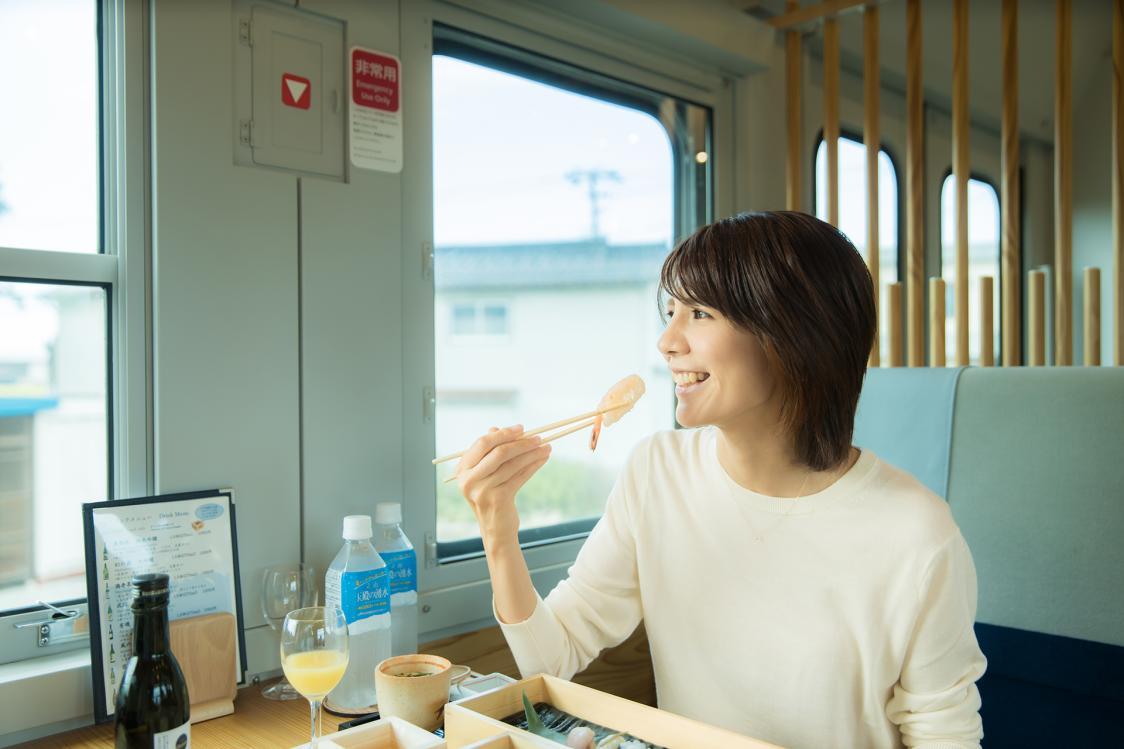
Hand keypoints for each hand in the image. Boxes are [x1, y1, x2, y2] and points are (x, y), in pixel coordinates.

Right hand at [456, 425, 551, 543]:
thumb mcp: (485, 474)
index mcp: (462, 469)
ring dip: (532, 453)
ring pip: (513, 464)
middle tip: (538, 437)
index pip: (483, 443)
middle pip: (499, 452)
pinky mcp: (498, 498)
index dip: (503, 434)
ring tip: (546, 447)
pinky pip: (520, 476)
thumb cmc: (491, 496)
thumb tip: (496, 429)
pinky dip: (533, 466)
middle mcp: (469, 479)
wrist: (495, 528)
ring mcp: (482, 490)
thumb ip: (488, 452)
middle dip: (521, 442)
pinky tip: (543, 460)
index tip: (521, 428)